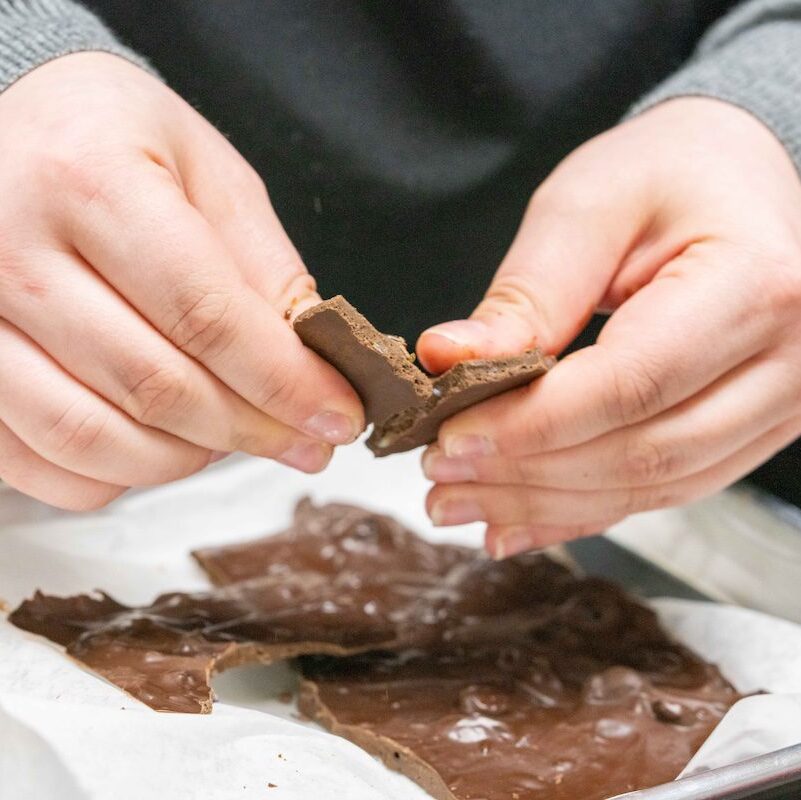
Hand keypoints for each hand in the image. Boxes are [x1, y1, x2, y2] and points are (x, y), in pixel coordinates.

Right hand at [0, 54, 362, 509]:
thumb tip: (315, 365)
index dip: (285, 383)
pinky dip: (112, 477)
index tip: (338, 416)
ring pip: (89, 436)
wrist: (19, 126)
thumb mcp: (212, 175)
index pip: (206, 315)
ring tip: (236, 440)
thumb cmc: (118, 143)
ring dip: (185, 460)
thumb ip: (265, 270)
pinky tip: (162, 448)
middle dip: (251, 430)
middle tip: (306, 442)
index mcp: (89, 181)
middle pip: (154, 385)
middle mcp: (9, 250)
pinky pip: (34, 461)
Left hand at [417, 98, 800, 556]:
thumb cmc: (665, 174)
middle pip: (642, 450)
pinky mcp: (751, 429)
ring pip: (652, 485)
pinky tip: (517, 519)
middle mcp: (789, 359)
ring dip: (546, 504)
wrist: (733, 180)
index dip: (532, 423)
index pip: (631, 383)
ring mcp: (780, 404)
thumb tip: (446, 361)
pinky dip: (583, 509)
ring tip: (461, 501)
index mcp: (753, 283)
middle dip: (527, 475)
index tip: (449, 437)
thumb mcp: (585, 208)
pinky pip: (665, 488)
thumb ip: (525, 296)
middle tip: (440, 475)